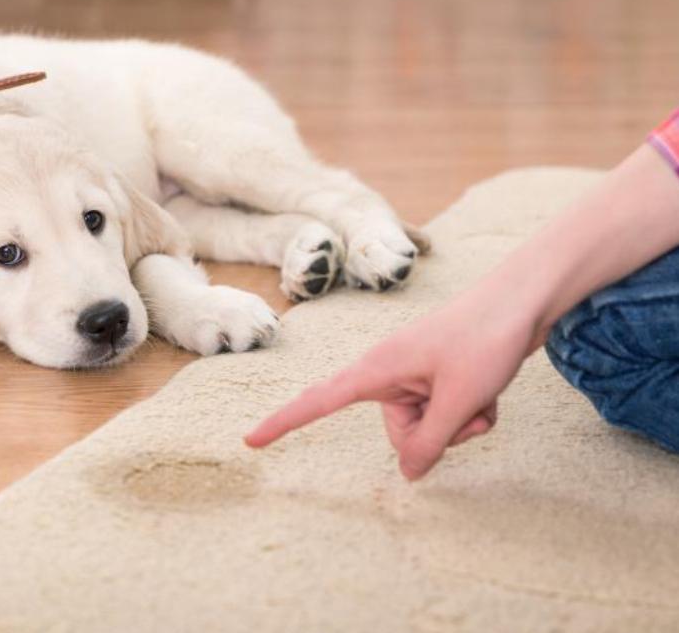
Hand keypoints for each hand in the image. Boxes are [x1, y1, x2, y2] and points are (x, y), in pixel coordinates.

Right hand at [244, 286, 540, 479]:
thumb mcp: (458, 400)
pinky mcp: (438, 378)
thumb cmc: (485, 338)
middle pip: (399, 433)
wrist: (524, 299)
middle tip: (466, 406)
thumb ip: (429, 443)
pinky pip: (447, 415)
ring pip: (429, 428)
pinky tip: (490, 391)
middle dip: (437, 434)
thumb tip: (408, 475)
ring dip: (461, 423)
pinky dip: (471, 412)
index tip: (251, 440)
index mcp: (377, 369)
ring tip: (482, 393)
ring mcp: (416, 376)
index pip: (318, 401)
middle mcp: (390, 373)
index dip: (284, 423)